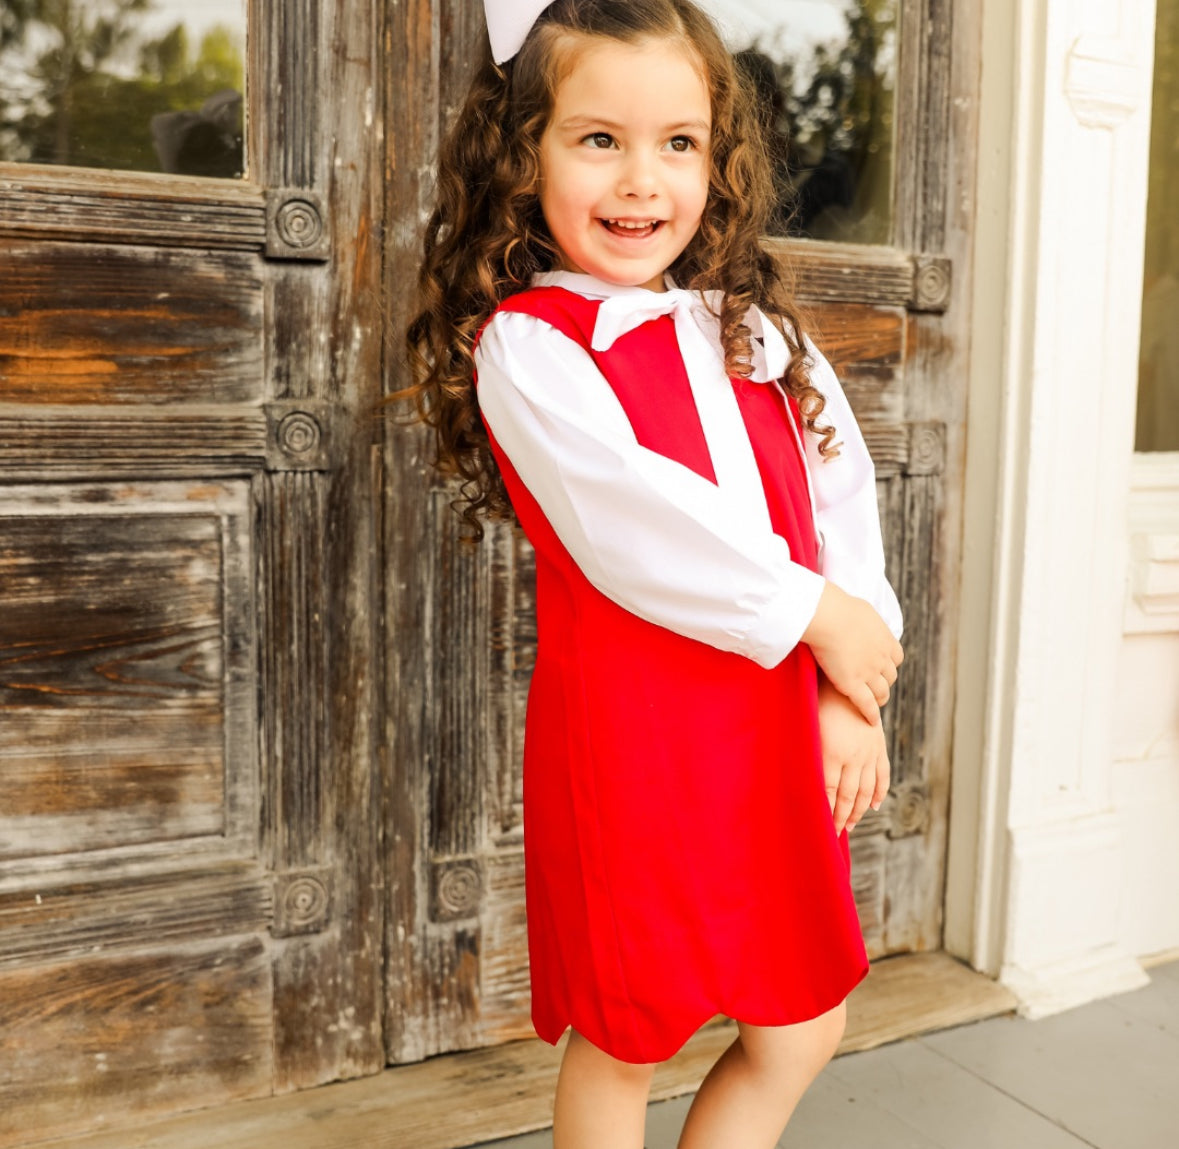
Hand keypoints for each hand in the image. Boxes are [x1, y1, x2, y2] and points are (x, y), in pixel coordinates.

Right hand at [802, 582, 902, 724]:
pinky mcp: (852, 685)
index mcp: (885, 639)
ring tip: (874, 705)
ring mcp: (868, 673)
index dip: (889, 664)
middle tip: (877, 688)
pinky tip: (871, 722)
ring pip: (881, 693)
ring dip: (879, 699)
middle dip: (885, 682)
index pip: (896, 657)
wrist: (828, 616)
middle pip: (890, 677)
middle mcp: (881, 658)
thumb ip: (863, 618)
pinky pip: (866, 705)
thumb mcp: (860, 609)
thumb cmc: (837, 606)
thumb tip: (858, 614)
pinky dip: (871, 715)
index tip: (883, 667)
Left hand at [817, 677, 889, 834]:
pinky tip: (874, 805)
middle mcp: (853, 756)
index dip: (826, 813)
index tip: (821, 828)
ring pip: (866, 790)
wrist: (845, 678)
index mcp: (831, 752)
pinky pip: (882, 775)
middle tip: (834, 833)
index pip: (829, 793)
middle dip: (841, 818)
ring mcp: (869, 752)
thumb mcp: (804, 727)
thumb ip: (804, 754)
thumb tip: (794, 781)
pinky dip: (879, 792)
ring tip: (851, 825)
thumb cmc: (815, 701)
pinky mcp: (879, 745)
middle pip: (848, 796)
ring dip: (859, 811)